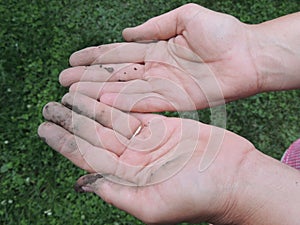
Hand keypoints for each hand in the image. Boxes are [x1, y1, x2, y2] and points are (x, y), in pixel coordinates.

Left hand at [38, 92, 256, 223]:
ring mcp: (147, 139)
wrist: (234, 179)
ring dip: (90, 106)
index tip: (45, 128)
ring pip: (112, 118)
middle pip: (95, 135)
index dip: (64, 142)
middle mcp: (133, 158)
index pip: (87, 157)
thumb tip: (85, 184)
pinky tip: (101, 91)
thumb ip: (117, 194)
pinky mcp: (162, 124)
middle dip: (71, 120)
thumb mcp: (152, 206)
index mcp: (127, 178)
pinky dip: (117, 100)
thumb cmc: (198, 198)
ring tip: (69, 92)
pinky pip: (134, 109)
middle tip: (49, 105)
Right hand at [59, 3, 259, 111]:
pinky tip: (103, 103)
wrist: (247, 54)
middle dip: (89, 76)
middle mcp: (155, 69)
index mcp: (156, 49)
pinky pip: (144, 101)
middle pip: (115, 73)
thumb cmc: (222, 32)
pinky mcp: (175, 100)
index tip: (73, 57)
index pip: (118, 53)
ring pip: (124, 88)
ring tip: (74, 94)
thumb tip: (127, 33)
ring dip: (99, 91)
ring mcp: (163, 85)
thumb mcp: (185, 16)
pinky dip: (124, 102)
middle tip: (64, 80)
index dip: (95, 56)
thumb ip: (155, 25)